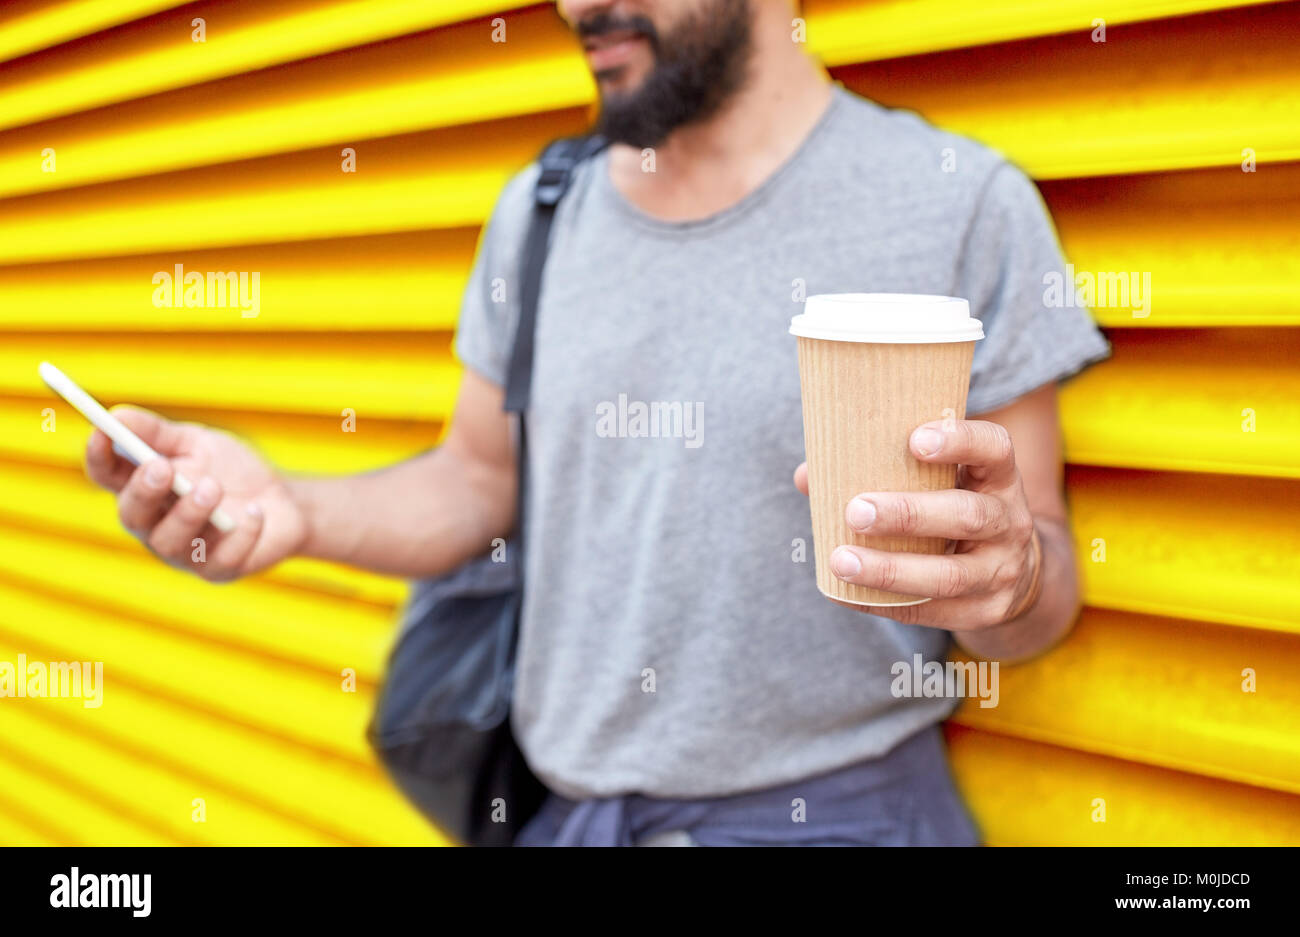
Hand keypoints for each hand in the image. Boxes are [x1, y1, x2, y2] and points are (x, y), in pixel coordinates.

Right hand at [85, 407, 307, 580]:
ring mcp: (186, 551)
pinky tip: (254, 511)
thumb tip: (118, 414)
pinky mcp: (219, 569)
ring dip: (188, 513)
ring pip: (170, 543)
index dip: (98, 457)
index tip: (102, 431)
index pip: (107, 476)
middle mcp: (155, 524)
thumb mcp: (197, 444)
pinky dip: (240, 534)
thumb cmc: (230, 471)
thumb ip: (159, 433)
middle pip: (132, 516)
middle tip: (162, 467)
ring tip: (212, 487)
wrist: (282, 502)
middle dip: (144, 491)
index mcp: (143, 488)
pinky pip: (222, 560)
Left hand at [793, 419, 1041, 629]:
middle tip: (856, 510)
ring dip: (890, 569)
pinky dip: (882, 602)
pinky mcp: (985, 611)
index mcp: (998, 478)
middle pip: (967, 516)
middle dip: (908, 514)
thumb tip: (808, 476)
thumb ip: (885, 471)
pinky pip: (931, 612)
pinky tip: (844, 593)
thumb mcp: (943, 484)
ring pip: (949, 575)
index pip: (995, 449)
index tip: (915, 440)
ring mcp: (1001, 571)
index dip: (961, 441)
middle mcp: (1009, 522)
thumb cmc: (956, 509)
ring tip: (842, 560)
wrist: (1016, 573)